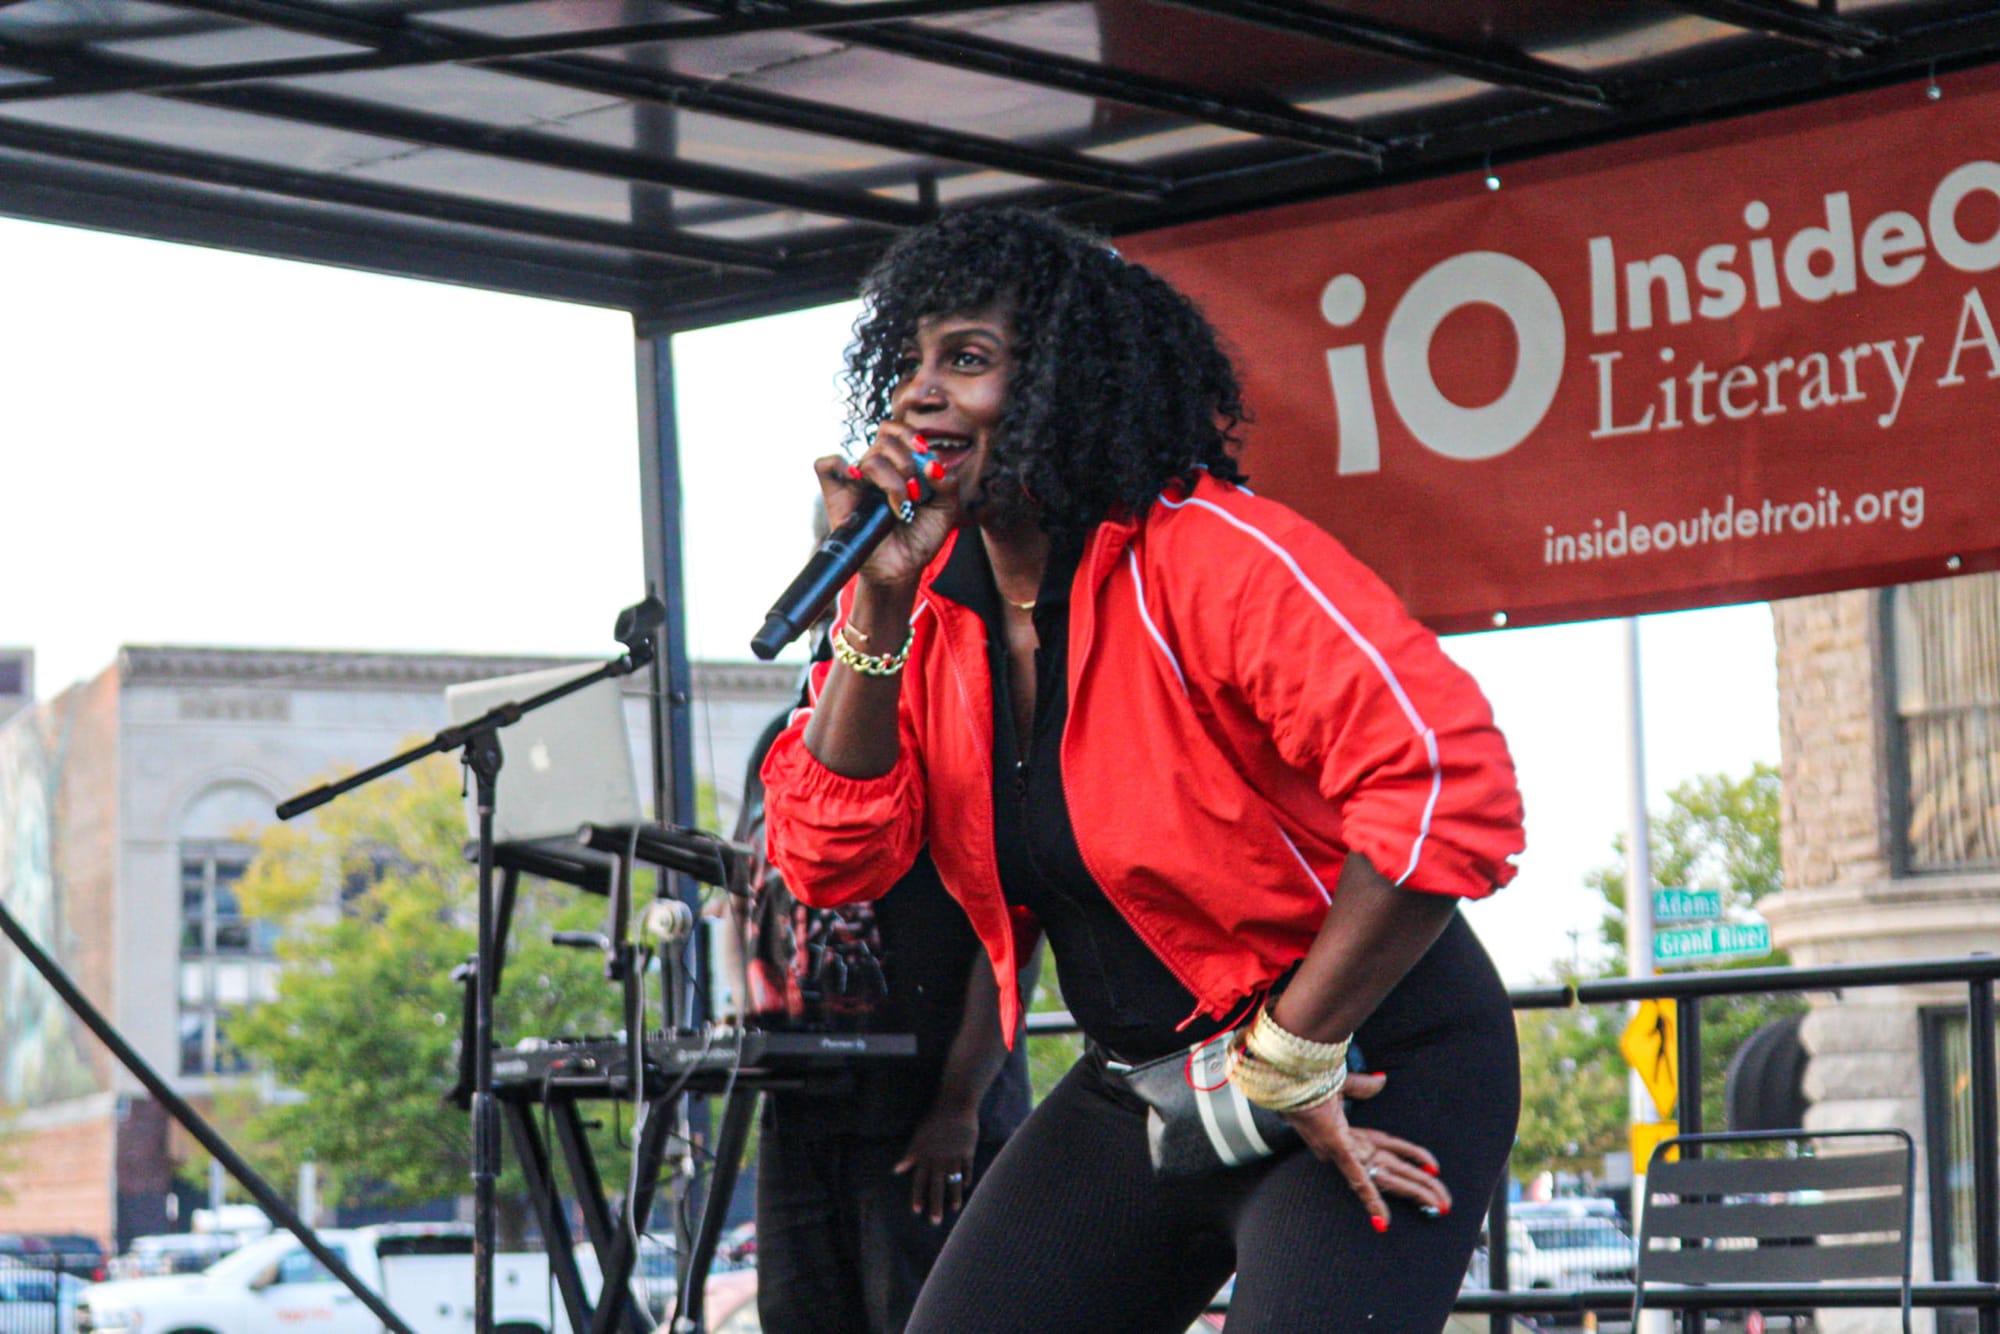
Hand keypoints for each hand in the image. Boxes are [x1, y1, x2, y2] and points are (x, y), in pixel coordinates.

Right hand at [813, 422, 961, 591]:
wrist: (902, 569)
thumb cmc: (921, 537)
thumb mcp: (946, 510)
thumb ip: (948, 483)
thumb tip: (932, 463)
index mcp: (899, 463)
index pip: (896, 430)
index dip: (908, 434)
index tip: (923, 451)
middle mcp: (877, 469)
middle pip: (884, 442)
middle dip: (906, 464)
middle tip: (915, 494)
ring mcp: (856, 482)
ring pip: (868, 460)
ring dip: (891, 481)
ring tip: (901, 505)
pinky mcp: (836, 496)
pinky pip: (826, 466)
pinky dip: (839, 465)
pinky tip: (857, 481)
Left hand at [893, 1101, 978, 1222]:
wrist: (955, 1105)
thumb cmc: (934, 1120)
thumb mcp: (918, 1137)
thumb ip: (910, 1155)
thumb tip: (897, 1170)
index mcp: (925, 1156)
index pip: (919, 1181)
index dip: (917, 1196)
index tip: (916, 1211)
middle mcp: (939, 1160)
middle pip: (936, 1186)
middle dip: (935, 1204)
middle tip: (935, 1221)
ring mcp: (954, 1156)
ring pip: (953, 1181)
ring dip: (954, 1196)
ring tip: (954, 1209)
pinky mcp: (967, 1152)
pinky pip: (967, 1169)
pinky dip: (966, 1178)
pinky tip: (966, 1188)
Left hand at [1283, 1072, 1451, 1228]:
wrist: (1286, 1081)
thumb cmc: (1307, 1085)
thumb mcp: (1341, 1084)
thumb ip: (1362, 1086)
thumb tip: (1381, 1080)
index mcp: (1353, 1134)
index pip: (1392, 1148)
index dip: (1414, 1158)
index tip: (1434, 1168)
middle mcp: (1352, 1147)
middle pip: (1396, 1169)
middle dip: (1423, 1186)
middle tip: (1447, 1203)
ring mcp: (1345, 1151)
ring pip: (1386, 1177)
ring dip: (1413, 1192)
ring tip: (1439, 1206)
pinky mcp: (1337, 1150)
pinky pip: (1358, 1178)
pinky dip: (1371, 1198)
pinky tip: (1383, 1221)